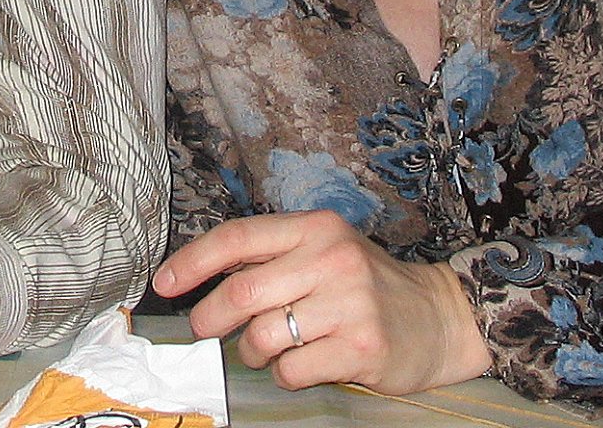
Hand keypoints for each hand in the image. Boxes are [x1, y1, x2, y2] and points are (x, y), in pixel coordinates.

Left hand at [154, 210, 492, 394]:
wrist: (438, 317)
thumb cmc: (366, 285)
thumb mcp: (324, 251)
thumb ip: (272, 257)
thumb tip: (199, 277)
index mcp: (315, 227)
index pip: (237, 237)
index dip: (192, 261)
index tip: (164, 283)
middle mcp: (331, 258)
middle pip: (241, 291)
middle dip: (211, 317)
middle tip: (207, 330)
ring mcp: (349, 303)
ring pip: (263, 336)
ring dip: (252, 352)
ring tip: (267, 349)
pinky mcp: (361, 347)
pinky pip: (292, 370)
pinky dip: (284, 374)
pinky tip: (301, 365)